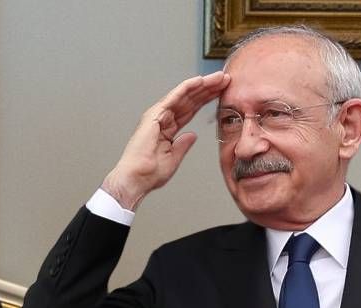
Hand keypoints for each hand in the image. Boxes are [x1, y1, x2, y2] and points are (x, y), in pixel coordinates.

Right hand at [101, 71, 229, 209]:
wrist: (136, 178)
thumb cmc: (149, 173)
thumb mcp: (174, 157)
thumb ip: (183, 144)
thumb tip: (192, 135)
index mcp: (167, 128)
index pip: (191, 110)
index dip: (206, 99)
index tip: (221, 92)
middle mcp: (162, 119)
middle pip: (189, 99)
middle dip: (208, 88)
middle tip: (224, 79)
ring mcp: (157, 115)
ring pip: (183, 95)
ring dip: (202, 85)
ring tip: (219, 77)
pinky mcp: (154, 115)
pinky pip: (173, 97)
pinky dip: (186, 88)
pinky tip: (199, 81)